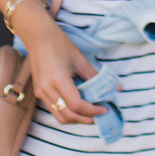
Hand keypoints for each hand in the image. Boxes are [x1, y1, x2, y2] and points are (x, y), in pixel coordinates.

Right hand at [18, 6, 103, 125]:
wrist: (37, 36)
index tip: (105, 109)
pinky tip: (78, 107)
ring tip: (90, 114)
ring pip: (60, 116)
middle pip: (68, 115)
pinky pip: (54, 110)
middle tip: (99, 115)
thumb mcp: (80, 60)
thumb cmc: (59, 44)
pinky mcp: (39, 92)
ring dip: (76, 119)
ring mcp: (41, 92)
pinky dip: (68, 113)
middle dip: (86, 119)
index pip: (77, 105)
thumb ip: (95, 76)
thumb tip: (116, 88)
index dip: (93, 110)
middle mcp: (47, 89)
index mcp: (58, 80)